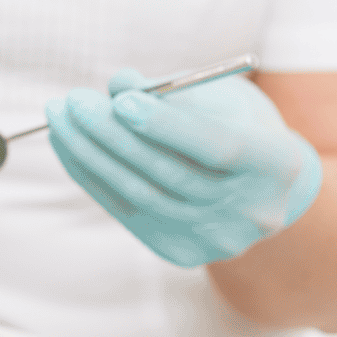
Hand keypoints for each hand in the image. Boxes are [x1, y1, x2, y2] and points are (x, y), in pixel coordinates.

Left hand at [44, 68, 321, 266]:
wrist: (259, 192)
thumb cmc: (238, 127)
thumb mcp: (219, 98)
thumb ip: (174, 91)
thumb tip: (118, 85)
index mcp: (276, 164)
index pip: (219, 146)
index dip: (167, 123)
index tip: (121, 98)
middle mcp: (251, 211)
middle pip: (171, 173)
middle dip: (113, 134)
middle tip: (74, 101)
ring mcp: (215, 240)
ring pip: (140, 194)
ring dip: (90, 154)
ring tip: (60, 118)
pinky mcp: (178, 251)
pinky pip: (124, 210)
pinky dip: (90, 175)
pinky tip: (68, 145)